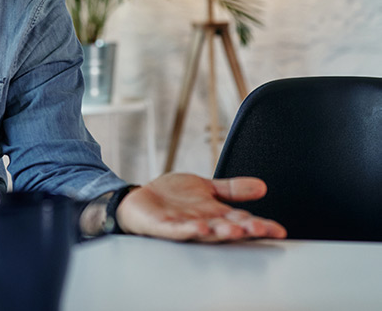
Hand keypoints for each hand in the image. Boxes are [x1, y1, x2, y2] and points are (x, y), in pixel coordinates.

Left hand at [116, 173, 286, 241]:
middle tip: (260, 229)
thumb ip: (232, 189)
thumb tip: (262, 186)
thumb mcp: (206, 187)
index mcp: (216, 214)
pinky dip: (189, 229)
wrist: (139, 199)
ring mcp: (184, 225)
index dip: (261, 225)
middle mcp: (204, 222)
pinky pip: (178, 230)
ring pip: (207, 232)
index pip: (243, 221)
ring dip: (221, 232)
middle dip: (245, 230)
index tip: (279, 230)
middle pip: (228, 229)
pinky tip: (200, 227)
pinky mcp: (164, 226)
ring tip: (235, 230)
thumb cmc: (172, 197)